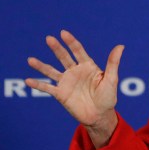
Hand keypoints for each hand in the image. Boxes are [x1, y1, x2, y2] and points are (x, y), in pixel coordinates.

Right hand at [25, 30, 123, 146]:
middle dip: (57, 48)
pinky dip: (38, 85)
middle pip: (63, 57)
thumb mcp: (111, 79)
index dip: (71, 42)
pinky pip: (47, 88)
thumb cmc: (108, 97)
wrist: (100, 116)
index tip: (63, 33)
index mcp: (87, 66)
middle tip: (49, 38)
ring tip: (30, 60)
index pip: (78, 51)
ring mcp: (66, 82)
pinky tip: (28, 80)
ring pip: (51, 71)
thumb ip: (113, 63)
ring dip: (41, 66)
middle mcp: (75, 71)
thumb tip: (121, 46)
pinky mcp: (60, 94)